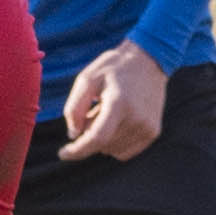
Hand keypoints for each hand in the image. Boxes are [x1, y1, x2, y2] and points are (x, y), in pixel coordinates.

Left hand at [57, 44, 169, 161]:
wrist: (148, 60)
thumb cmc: (113, 68)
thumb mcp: (87, 79)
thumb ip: (74, 107)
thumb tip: (73, 135)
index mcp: (119, 103)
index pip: (97, 137)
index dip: (78, 150)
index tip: (63, 154)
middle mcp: (137, 119)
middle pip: (102, 144)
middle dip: (90, 133)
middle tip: (95, 109)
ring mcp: (147, 128)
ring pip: (112, 150)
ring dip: (103, 138)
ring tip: (109, 112)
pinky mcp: (152, 133)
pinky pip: (125, 152)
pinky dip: (115, 142)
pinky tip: (118, 121)